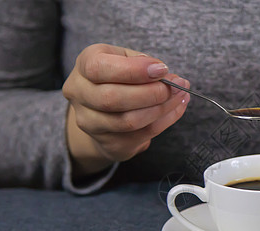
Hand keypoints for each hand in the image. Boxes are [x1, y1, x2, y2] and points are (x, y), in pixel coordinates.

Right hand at [62, 44, 190, 177]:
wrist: (102, 110)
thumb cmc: (117, 77)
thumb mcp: (125, 59)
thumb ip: (142, 63)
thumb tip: (164, 74)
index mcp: (84, 65)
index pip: (99, 68)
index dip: (133, 70)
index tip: (161, 70)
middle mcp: (80, 94)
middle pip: (112, 98)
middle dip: (151, 93)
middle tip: (176, 85)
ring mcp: (90, 122)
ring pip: (128, 120)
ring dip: (161, 108)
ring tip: (180, 95)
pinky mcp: (109, 143)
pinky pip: (142, 134)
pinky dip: (165, 121)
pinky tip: (176, 108)